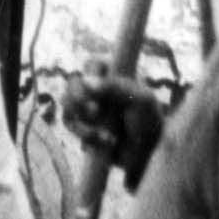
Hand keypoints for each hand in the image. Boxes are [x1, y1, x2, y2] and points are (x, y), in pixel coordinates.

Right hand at [63, 59, 164, 189]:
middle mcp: (98, 88)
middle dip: (79, 99)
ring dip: (82, 123)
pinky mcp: (81, 125)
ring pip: (67, 105)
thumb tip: (87, 82)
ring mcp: (87, 106)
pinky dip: (85, 135)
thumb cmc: (150, 123)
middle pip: (73, 83)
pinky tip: (106, 143)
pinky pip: (70, 124)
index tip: (97, 91)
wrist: (147, 155)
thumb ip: (116, 87)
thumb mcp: (142, 101)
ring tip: (104, 136)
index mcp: (115, 75)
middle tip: (95, 113)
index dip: (91, 75)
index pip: (93, 64)